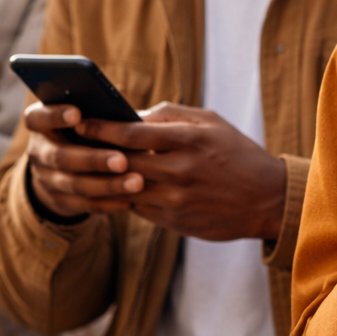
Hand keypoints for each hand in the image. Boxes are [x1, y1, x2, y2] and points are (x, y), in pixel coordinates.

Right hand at [24, 100, 138, 218]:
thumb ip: (100, 115)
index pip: (37, 117)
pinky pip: (84, 204)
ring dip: (108, 185)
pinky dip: (108, 203)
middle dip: (93, 160)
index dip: (54, 116)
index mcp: (41, 124)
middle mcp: (38, 152)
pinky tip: (130, 200)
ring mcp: (46, 179)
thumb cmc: (86, 130)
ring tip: (136, 182)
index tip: (77, 113)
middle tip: (122, 160)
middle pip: (60, 157)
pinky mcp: (60, 201)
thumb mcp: (85, 118)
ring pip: (75, 184)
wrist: (64, 167)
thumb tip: (135, 118)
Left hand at [31, 101, 287, 240]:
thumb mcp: (211, 123)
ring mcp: (177, 197)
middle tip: (70, 143)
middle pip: (122, 160)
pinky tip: (113, 187)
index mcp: (190, 139)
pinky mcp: (175, 220)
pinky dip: (123, 196)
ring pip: (125, 187)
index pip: (133, 132)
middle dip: (93, 151)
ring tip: (84, 166)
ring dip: (103, 177)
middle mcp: (181, 169)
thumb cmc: (236, 153)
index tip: (79, 121)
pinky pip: (137, 208)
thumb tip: (130, 114)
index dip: (101, 127)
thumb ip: (171, 115)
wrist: (266, 199)